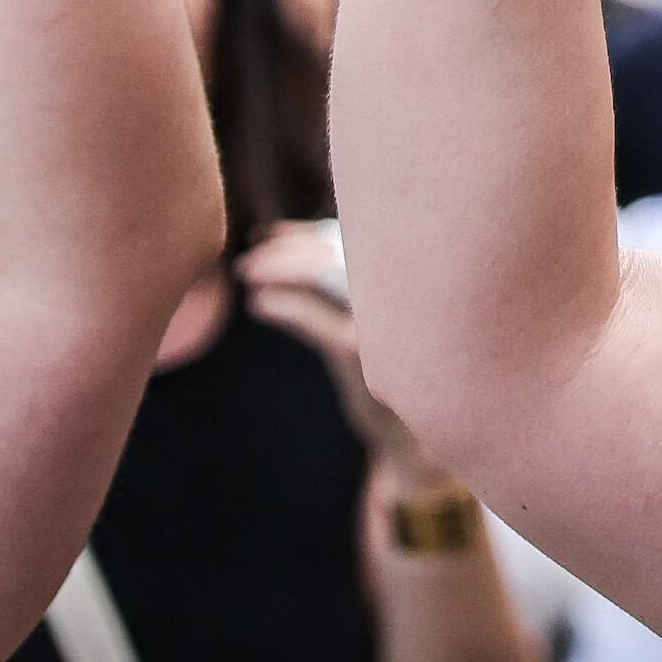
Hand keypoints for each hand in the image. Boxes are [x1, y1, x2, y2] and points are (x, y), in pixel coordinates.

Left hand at [237, 224, 466, 496]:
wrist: (413, 428)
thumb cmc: (386, 369)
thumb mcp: (368, 323)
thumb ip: (341, 283)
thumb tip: (286, 243)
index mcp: (399, 278)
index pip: (344, 238)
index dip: (302, 233)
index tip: (266, 234)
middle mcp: (397, 289)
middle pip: (330, 249)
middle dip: (284, 249)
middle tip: (249, 256)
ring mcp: (380, 320)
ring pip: (319, 275)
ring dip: (277, 270)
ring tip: (247, 274)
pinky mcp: (360, 352)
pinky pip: (312, 316)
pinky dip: (282, 305)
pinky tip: (259, 305)